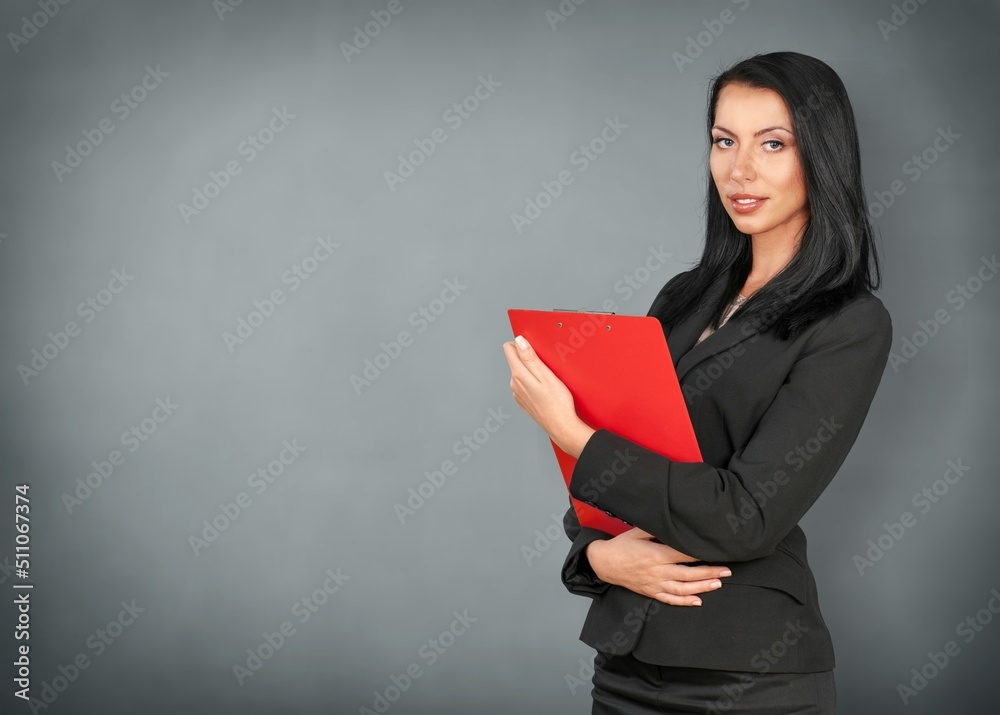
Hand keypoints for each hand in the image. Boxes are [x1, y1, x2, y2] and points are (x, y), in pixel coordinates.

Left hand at [503, 335, 594, 457]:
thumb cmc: (558, 402)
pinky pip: (524, 385)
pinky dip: (532, 382)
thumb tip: (519, 341)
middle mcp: (514, 384)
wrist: (561, 426)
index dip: (520, 343)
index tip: (532, 346)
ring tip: (547, 378)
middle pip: (514, 360)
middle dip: (527, 357)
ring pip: (520, 373)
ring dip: (530, 371)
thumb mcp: (546, 375)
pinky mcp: (523, 401)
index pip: (509, 349)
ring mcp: (517, 394)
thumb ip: (530, 357)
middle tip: (545, 364)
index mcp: (519, 375)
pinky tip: (544, 389)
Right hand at [586, 528, 731, 605]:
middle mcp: (657, 571)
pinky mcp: (650, 592)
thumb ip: (658, 530)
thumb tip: (677, 527)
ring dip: (702, 587)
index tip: (716, 552)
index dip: (702, 554)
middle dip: (710, 572)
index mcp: (656, 554)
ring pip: (683, 589)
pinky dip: (685, 602)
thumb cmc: (622, 545)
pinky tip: (698, 601)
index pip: (684, 555)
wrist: (604, 563)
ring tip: (718, 584)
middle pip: (689, 574)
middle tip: (726, 571)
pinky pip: (670, 599)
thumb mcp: (639, 532)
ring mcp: (654, 584)